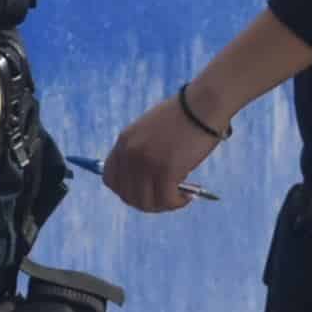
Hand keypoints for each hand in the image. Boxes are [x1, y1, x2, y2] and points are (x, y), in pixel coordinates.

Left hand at [103, 94, 224, 215]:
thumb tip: (143, 183)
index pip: (109, 179)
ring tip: (181, 196)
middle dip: (148, 203)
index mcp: (123, 141)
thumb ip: (141, 153)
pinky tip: (189, 195)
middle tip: (167, 199)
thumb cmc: (183, 117)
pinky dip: (178, 203)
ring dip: (164, 206)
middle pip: (127, 195)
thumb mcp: (150, 132)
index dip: (125, 191)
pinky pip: (167, 200)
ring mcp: (146, 162)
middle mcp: (130, 153)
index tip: (144, 191)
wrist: (202, 105)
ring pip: (147, 202)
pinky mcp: (166, 169)